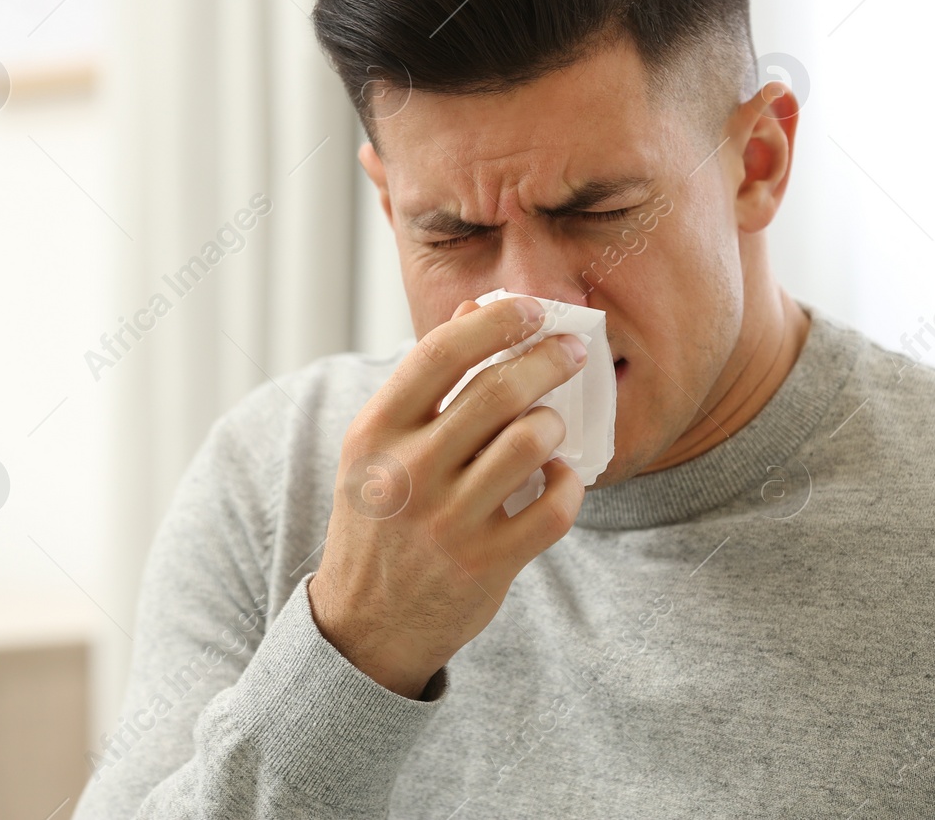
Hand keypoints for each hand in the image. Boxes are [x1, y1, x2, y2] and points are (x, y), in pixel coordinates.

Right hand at [308, 295, 589, 698]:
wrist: (364, 625)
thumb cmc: (382, 517)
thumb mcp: (380, 447)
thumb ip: (427, 381)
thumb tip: (477, 309)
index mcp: (376, 433)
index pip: (439, 353)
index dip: (495, 321)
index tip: (532, 309)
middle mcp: (408, 473)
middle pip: (498, 392)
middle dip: (547, 360)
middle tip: (571, 351)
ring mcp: (447, 522)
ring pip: (530, 443)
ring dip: (553, 425)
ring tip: (550, 427)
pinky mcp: (486, 564)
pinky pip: (554, 508)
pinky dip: (569, 485)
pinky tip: (557, 480)